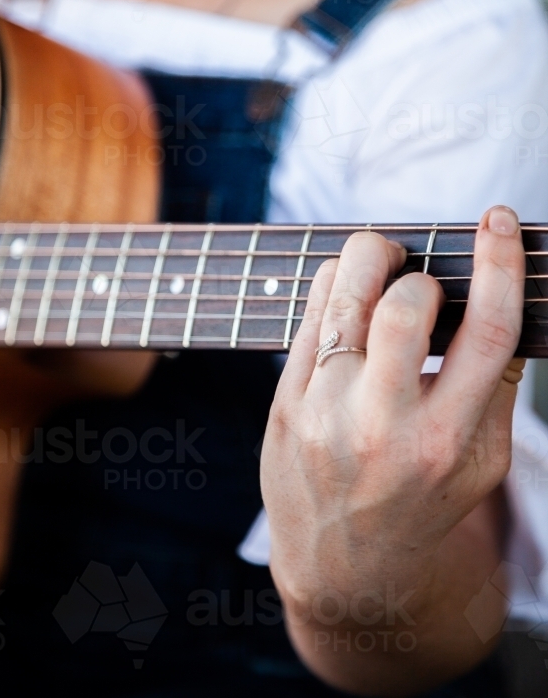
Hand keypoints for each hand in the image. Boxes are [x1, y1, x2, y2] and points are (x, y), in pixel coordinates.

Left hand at [261, 207, 525, 691]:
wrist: (342, 567)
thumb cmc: (421, 501)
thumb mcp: (480, 462)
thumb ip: (496, 385)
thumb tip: (503, 297)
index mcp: (448, 441)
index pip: (486, 332)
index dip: (499, 264)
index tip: (498, 220)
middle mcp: (384, 425)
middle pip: (407, 305)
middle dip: (421, 274)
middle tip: (422, 282)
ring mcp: (326, 413)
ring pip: (344, 293)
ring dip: (371, 258)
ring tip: (383, 265)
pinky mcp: (285, 402)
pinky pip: (310, 311)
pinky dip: (334, 284)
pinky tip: (350, 295)